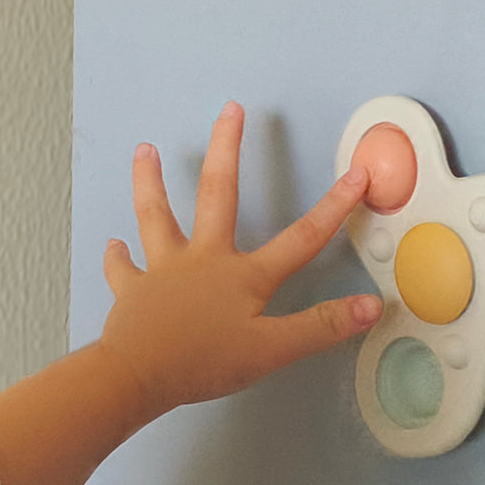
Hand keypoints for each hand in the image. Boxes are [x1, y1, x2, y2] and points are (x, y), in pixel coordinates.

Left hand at [99, 101, 382, 417]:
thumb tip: (370, 307)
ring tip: (144, 149)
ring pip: (156, 215)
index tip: (356, 175)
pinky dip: (118, 257)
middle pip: (217, 193)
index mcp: (243, 275)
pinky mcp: (133, 290)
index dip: (334, 207)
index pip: (301, 238)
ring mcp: (164, 270)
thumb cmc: (203, 362)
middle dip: (227, 148)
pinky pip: (124, 269)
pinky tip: (113, 245)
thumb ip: (320, 327)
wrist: (137, 373)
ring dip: (150, 181)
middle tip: (230, 110)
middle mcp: (203, 259)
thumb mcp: (272, 350)